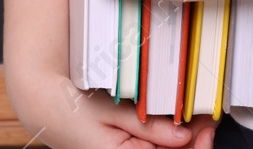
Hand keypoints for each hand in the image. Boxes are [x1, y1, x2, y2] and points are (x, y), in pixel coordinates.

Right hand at [12, 70, 221, 148]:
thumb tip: (185, 136)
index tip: (208, 126)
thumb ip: (149, 126)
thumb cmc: (72, 108)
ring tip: (195, 116)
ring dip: (184, 139)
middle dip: (195, 141)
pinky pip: (152, 148)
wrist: (45, 106)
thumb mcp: (111, 111)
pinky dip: (169, 137)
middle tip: (207, 119)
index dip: (197, 147)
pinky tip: (178, 122)